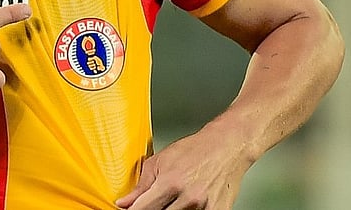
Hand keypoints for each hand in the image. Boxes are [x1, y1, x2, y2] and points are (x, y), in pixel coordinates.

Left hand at [114, 126, 252, 209]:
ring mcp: (204, 208)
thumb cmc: (195, 150)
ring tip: (173, 199)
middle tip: (156, 201)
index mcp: (171, 183)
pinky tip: (187, 204)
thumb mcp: (160, 161)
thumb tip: (124, 203)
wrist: (227, 147)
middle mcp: (188, 198)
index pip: (143, 209)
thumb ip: (141, 185)